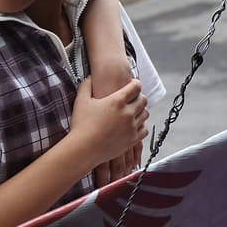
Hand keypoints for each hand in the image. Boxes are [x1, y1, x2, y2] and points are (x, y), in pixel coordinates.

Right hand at [89, 57, 139, 185]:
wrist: (83, 149)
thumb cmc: (81, 125)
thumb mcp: (81, 101)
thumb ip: (86, 86)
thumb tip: (90, 77)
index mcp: (117, 101)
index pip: (136, 86)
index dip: (135, 84)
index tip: (132, 85)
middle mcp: (128, 113)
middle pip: (143, 100)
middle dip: (139, 97)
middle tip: (133, 99)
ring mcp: (132, 127)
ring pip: (145, 114)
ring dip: (140, 111)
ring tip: (133, 112)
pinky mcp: (132, 140)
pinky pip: (144, 129)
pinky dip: (141, 126)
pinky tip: (133, 125)